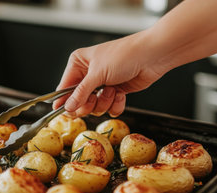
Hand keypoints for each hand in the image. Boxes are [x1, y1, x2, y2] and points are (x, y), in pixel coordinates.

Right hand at [53, 31, 168, 117]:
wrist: (152, 56)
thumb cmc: (124, 56)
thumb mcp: (97, 74)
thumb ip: (81, 93)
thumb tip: (67, 107)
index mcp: (78, 63)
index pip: (64, 87)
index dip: (64, 101)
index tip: (64, 113)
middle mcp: (89, 75)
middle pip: (78, 101)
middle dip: (88, 103)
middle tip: (94, 99)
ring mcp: (102, 85)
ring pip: (94, 107)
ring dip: (104, 102)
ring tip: (112, 90)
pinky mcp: (116, 93)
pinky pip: (109, 108)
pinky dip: (116, 104)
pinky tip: (121, 93)